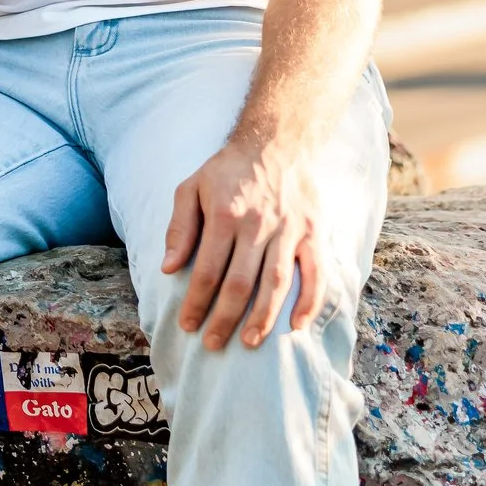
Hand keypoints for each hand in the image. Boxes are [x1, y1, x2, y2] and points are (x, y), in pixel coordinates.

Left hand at [161, 136, 324, 348]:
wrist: (276, 142)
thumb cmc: (227, 169)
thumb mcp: (191, 188)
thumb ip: (179, 228)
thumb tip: (168, 268)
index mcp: (225, 215)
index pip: (208, 270)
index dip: (196, 301)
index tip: (186, 324)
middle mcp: (258, 225)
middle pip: (240, 283)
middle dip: (224, 318)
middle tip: (212, 344)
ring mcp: (290, 230)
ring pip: (277, 283)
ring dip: (263, 317)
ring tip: (248, 342)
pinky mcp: (313, 233)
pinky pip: (316, 273)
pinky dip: (309, 301)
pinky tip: (297, 325)